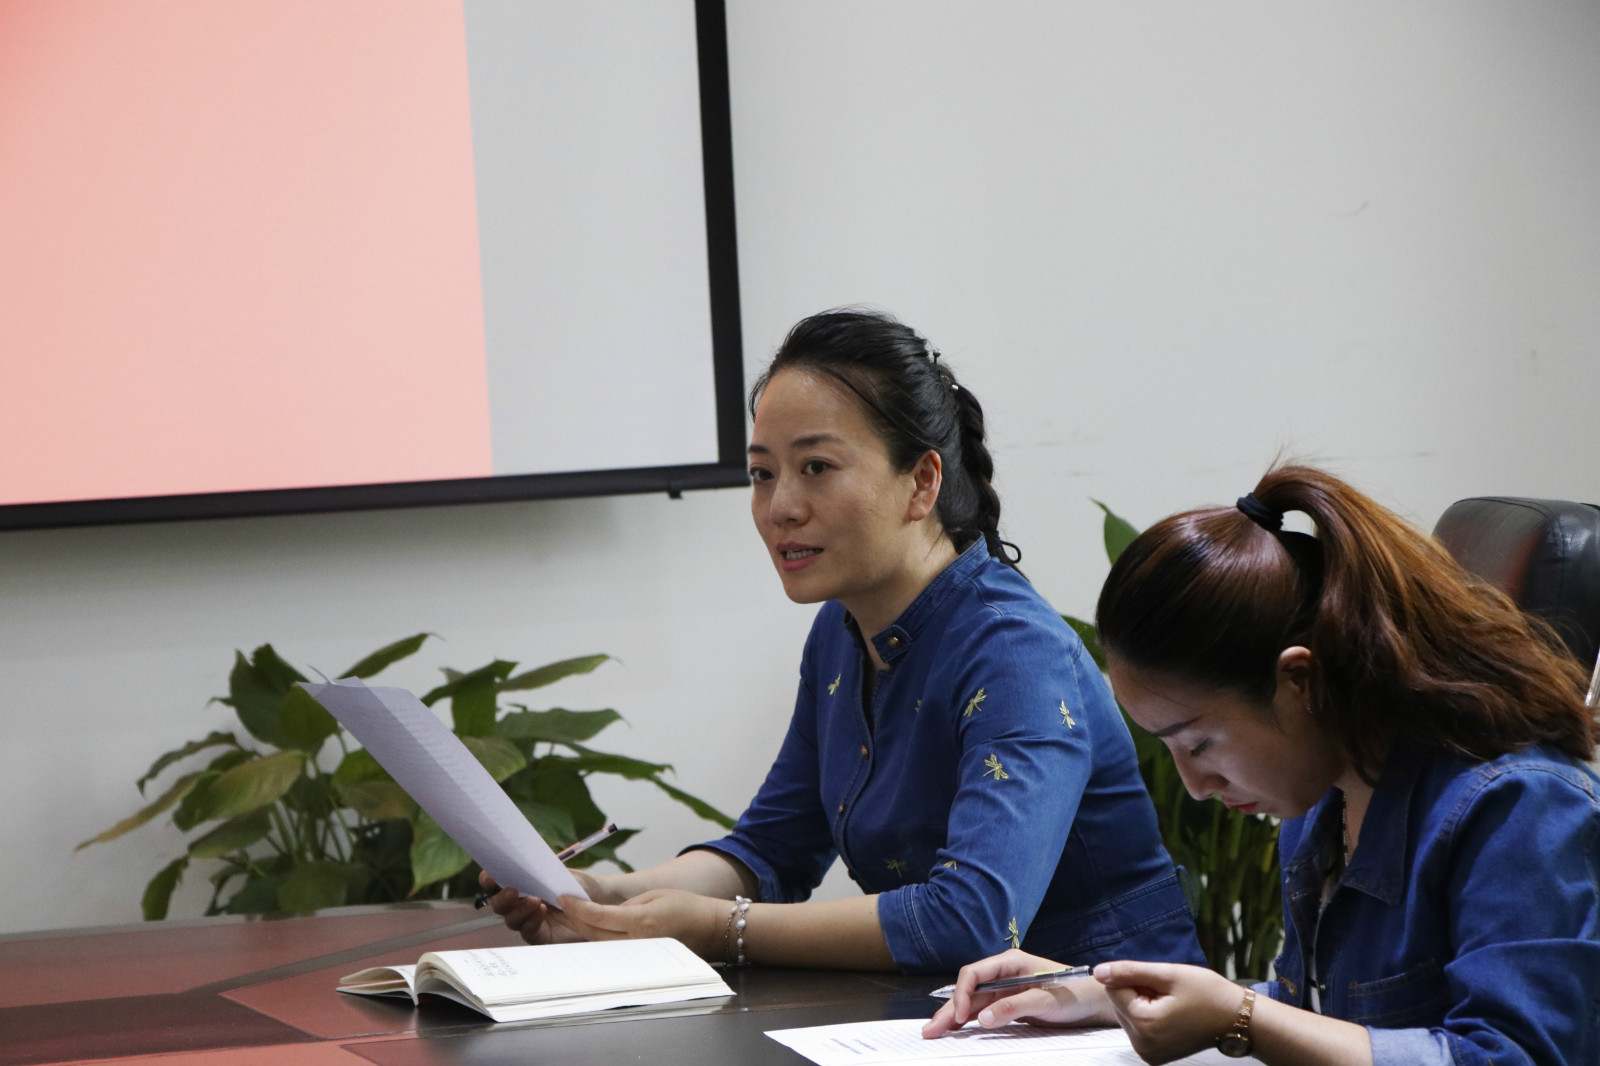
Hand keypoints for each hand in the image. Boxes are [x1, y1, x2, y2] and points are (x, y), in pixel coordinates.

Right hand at [477, 868, 619, 945]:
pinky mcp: (541, 936)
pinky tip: (541, 911)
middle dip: (502, 898)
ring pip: (512, 920)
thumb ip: (543, 871)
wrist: (603, 901)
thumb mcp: (562, 873)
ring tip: (535, 900)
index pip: (497, 882)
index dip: (490, 879)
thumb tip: (525, 864)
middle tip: (512, 890)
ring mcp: (530, 920)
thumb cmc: (580, 883)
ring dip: (519, 910)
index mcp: (522, 884)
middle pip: (500, 905)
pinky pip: (528, 932)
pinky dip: (531, 922)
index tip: (488, 876)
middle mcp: (522, 903)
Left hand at [553, 888, 733, 959]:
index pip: (599, 916)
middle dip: (576, 918)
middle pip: (595, 933)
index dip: (578, 907)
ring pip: (602, 944)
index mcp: (642, 921)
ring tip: (571, 916)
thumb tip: (604, 914)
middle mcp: (639, 941)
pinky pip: (614, 950)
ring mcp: (640, 954)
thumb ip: (627, 906)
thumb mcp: (655, 896)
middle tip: (561, 905)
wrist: (710, 928)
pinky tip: (591, 930)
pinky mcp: (643, 960)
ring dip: (584, 930)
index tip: (563, 897)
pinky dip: (600, 940)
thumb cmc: (686, 906)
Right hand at [922, 949, 1109, 1038]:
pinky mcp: (1010, 1004)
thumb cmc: (1075, 994)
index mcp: (1010, 963)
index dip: (961, 994)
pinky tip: (956, 1031)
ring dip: (954, 1017)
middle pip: (968, 990)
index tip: (959, 1016)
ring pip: (973, 1003)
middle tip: (930, 1029)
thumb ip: (1014, 1006)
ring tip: (934, 1032)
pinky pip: (984, 1012)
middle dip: (948, 1009)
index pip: (974, 974)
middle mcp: (1004, 974)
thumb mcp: (1046, 1001)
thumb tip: (983, 1019)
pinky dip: (969, 1022)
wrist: (1095, 1002)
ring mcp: (1005, 990)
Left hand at [1094, 961, 1243, 1064]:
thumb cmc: (1208, 993)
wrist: (1237, 1019)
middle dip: (1138, 992)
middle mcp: (1142, 1045)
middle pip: (1119, 1003)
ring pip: (1127, 1014)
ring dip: (1143, 1003)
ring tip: (1172, 1004)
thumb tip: (1098, 971)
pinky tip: (1171, 1014)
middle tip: (1169, 993)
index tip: (1160, 982)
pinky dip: (1149, 1016)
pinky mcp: (1153, 1056)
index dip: (1135, 978)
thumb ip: (1129, 971)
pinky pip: (1138, 1027)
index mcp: (1145, 1024)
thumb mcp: (1168, 974)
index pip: (1113, 988)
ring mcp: (1148, 1054)